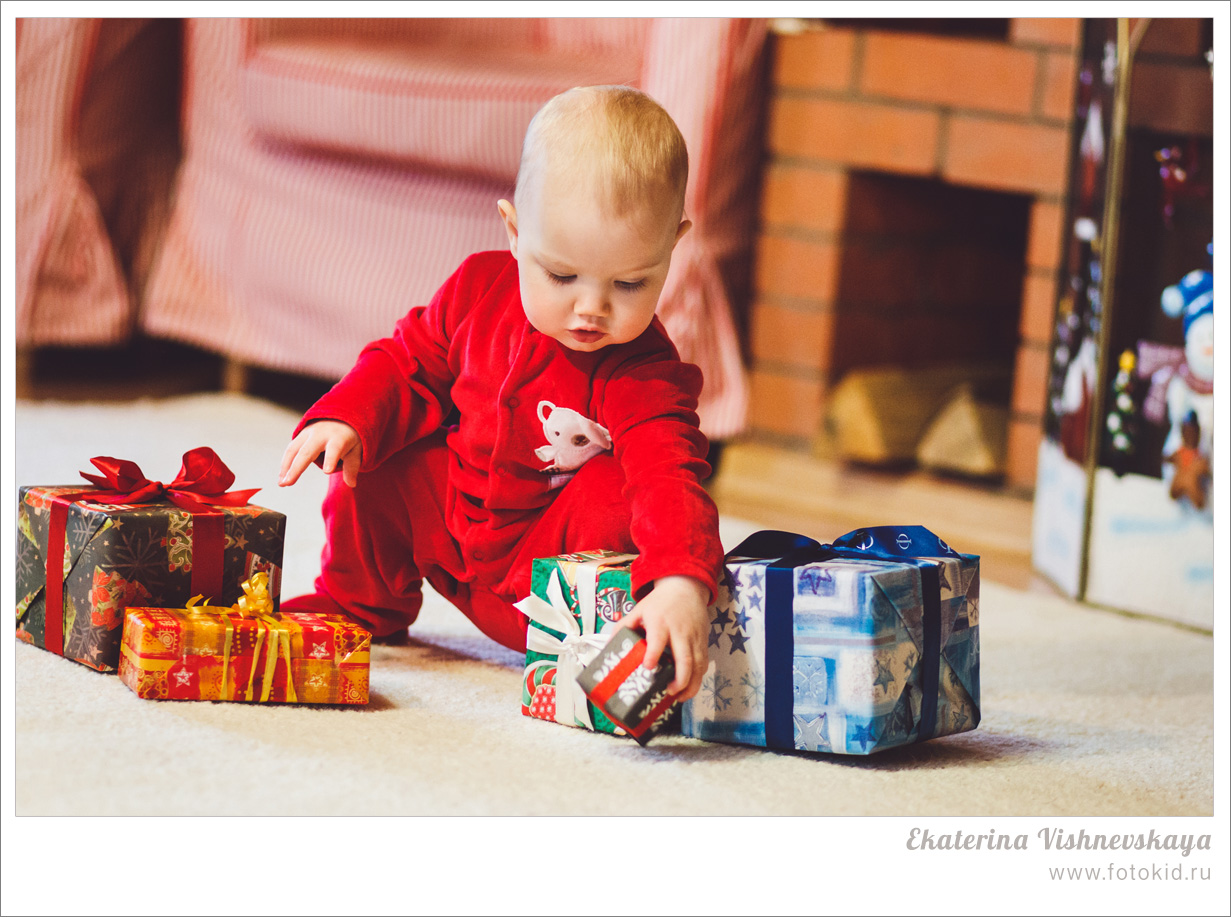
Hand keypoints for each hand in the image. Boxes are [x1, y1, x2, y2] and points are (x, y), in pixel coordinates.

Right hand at [278, 420, 361, 487]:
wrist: (341, 417)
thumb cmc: (349, 438)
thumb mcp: (356, 450)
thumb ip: (352, 467)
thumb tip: (351, 484)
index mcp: (338, 438)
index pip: (334, 449)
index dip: (331, 459)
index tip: (328, 471)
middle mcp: (321, 434)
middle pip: (306, 451)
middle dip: (296, 467)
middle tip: (288, 483)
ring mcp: (308, 433)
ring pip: (293, 449)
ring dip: (285, 467)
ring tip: (282, 483)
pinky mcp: (300, 435)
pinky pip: (290, 449)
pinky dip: (285, 463)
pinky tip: (282, 476)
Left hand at [619, 575, 709, 701]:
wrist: (685, 587)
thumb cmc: (659, 602)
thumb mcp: (639, 609)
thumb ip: (624, 627)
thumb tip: (608, 647)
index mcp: (660, 623)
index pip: (658, 640)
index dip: (653, 654)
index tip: (648, 667)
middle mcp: (679, 632)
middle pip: (684, 659)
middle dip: (679, 680)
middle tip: (668, 692)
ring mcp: (694, 638)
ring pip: (698, 665)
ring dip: (691, 685)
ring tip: (679, 697)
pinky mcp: (703, 642)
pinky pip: (704, 664)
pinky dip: (698, 678)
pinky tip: (688, 688)